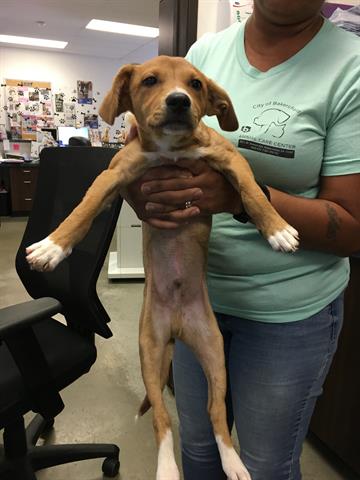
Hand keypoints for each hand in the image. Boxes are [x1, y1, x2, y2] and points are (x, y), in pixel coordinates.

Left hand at [125, 157, 242, 228]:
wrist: (235, 197)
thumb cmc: (218, 179)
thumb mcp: (209, 165)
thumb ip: (192, 159)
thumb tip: (173, 151)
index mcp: (203, 169)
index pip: (182, 166)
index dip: (165, 167)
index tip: (150, 168)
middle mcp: (202, 182)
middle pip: (177, 183)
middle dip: (158, 185)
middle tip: (143, 186)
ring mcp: (202, 197)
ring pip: (178, 199)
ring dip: (161, 201)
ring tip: (146, 201)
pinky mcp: (202, 210)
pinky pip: (184, 213)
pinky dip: (171, 214)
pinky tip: (160, 214)